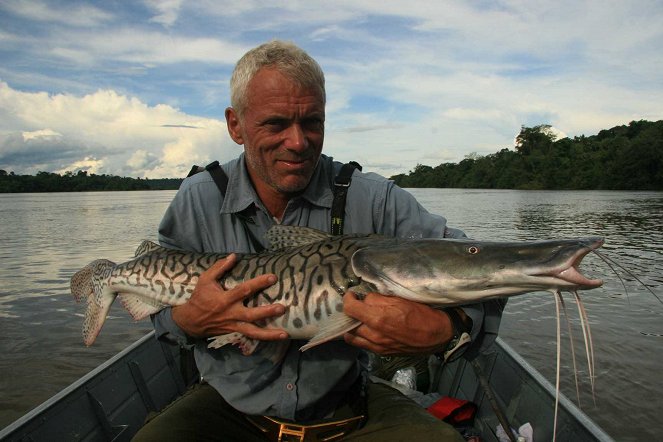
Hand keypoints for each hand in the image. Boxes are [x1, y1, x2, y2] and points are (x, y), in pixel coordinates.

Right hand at [171, 254, 288, 340]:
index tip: (272, 277)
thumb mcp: (205, 279)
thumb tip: (233, 256)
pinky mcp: (235, 332)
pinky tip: (276, 338)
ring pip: (253, 332)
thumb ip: (219, 267)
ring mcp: (234, 325)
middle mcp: (231, 313)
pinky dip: (263, 339)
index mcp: (225, 299)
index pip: (244, 290)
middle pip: (251, 315)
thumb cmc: (200, 298)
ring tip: (285, 334)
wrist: (190, 321)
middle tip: (282, 308)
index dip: (258, 283)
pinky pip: (251, 337)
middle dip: (267, 312)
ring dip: (269, 334)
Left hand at [342, 292, 452, 355]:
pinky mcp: (381, 353)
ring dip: (352, 327)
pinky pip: (362, 345)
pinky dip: (359, 336)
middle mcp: (373, 334)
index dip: (348, 299)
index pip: (350, 308)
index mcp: (378, 318)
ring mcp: (376, 346)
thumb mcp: (399, 299)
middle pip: (348, 324)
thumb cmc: (421, 314)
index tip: (352, 295)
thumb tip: (365, 300)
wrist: (436, 335)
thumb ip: (378, 299)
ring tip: (359, 319)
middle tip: (356, 306)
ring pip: (352, 337)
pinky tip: (366, 329)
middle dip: (350, 313)